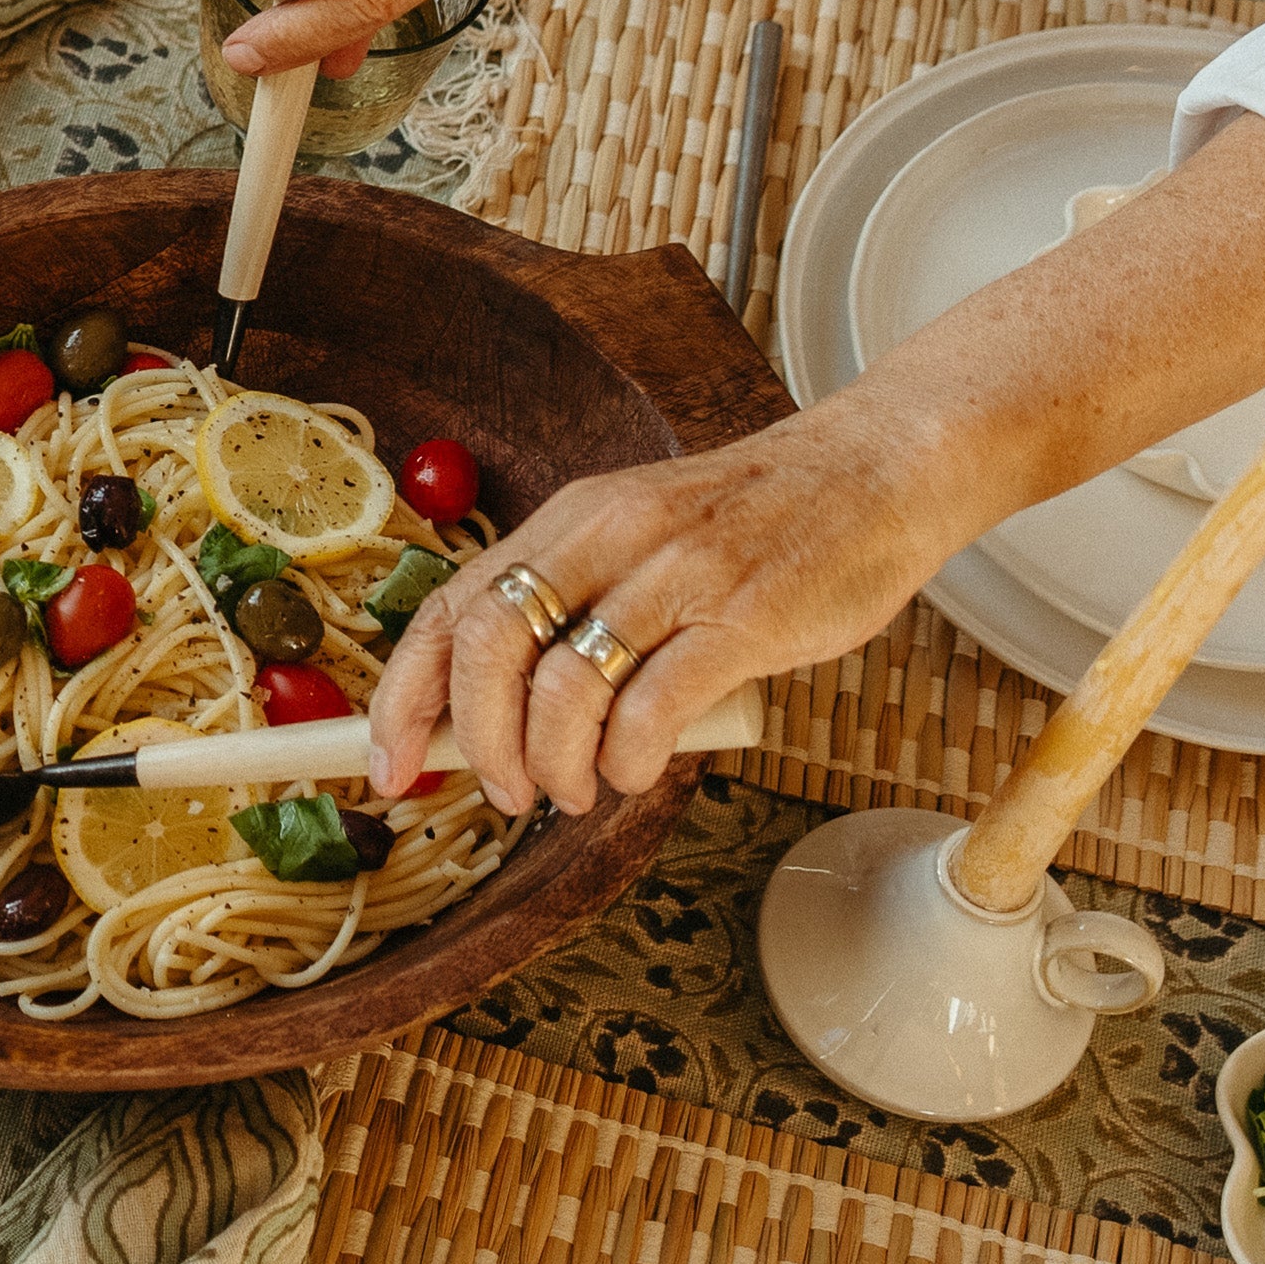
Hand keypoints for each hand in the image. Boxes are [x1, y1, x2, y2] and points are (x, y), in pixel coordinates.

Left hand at [364, 401, 954, 817]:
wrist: (878, 472)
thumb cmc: (756, 524)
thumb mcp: (638, 538)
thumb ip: (574, 603)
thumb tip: (494, 712)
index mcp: (569, 520)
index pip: (449, 609)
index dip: (404, 695)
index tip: (386, 763)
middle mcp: (608, 538)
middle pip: (489, 650)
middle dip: (476, 741)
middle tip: (499, 791)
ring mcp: (674, 575)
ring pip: (565, 688)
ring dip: (556, 764)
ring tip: (578, 789)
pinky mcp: (742, 618)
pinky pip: (650, 708)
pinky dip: (629, 759)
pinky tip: (637, 771)